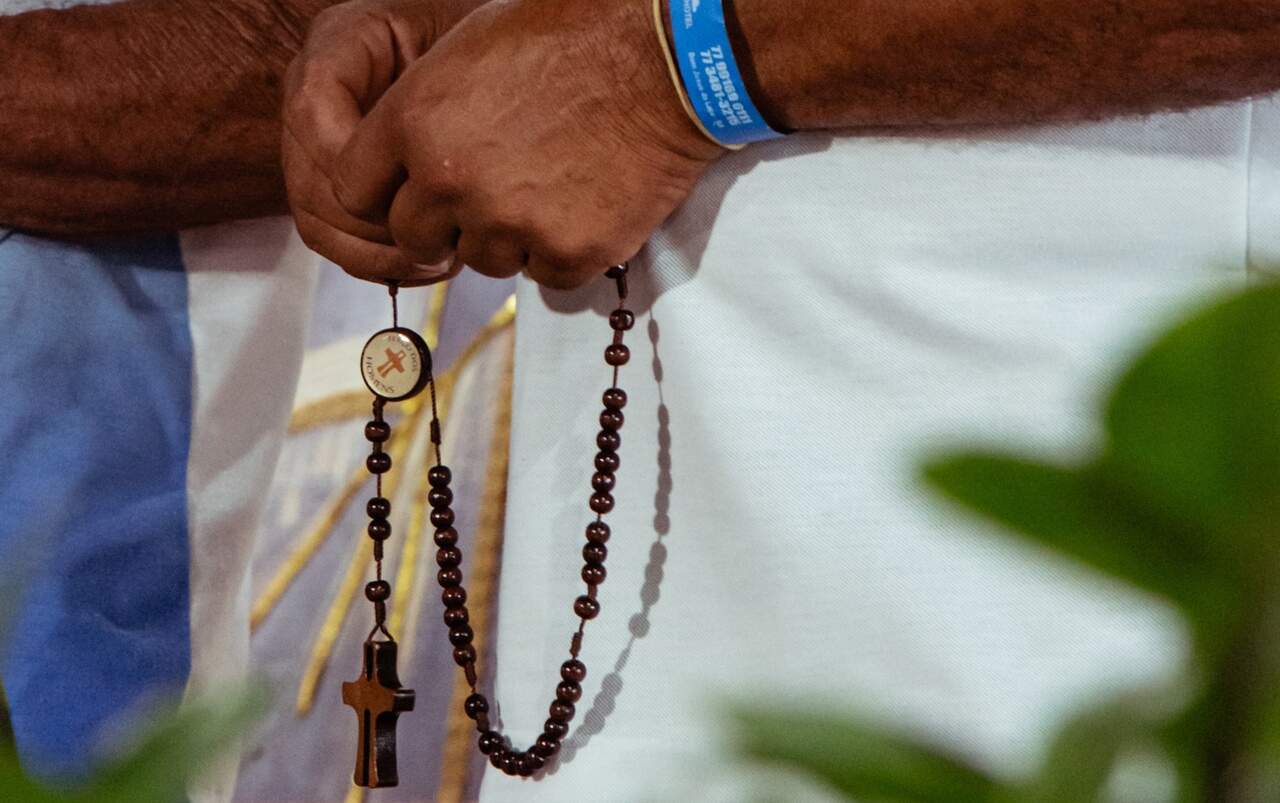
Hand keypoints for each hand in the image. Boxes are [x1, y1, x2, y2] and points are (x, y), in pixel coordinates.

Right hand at [282, 0, 481, 284]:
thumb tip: (416, 175)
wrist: (498, 61)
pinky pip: (336, 238)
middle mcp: (316, 93)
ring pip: (316, 220)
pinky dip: (379, 263)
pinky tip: (427, 264)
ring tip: (439, 258)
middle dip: (373, 227)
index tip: (414, 193)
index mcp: (341, 42)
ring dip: (377, 254)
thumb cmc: (491, 45)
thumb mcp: (469, 49)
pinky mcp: (337, 185)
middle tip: (436, 242)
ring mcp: (319, 144)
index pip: (313, 110)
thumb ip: (434, 95)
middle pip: (308, 181)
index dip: (355, 165)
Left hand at [326, 0, 723, 289]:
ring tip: (551, 185)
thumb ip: (419, 111)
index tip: (415, 189)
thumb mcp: (468, 51)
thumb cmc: (570, 38)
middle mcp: (451, 180)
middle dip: (443, 223)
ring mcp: (509, 224)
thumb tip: (399, 163)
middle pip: (413, 238)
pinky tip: (585, 205)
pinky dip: (562, 251)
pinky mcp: (566, 253)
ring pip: (481, 260)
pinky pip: (544, 277)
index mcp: (414, 120)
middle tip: (491, 192)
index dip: (385, 191)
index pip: (353, 190)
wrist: (664, 62)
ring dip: (507, 236)